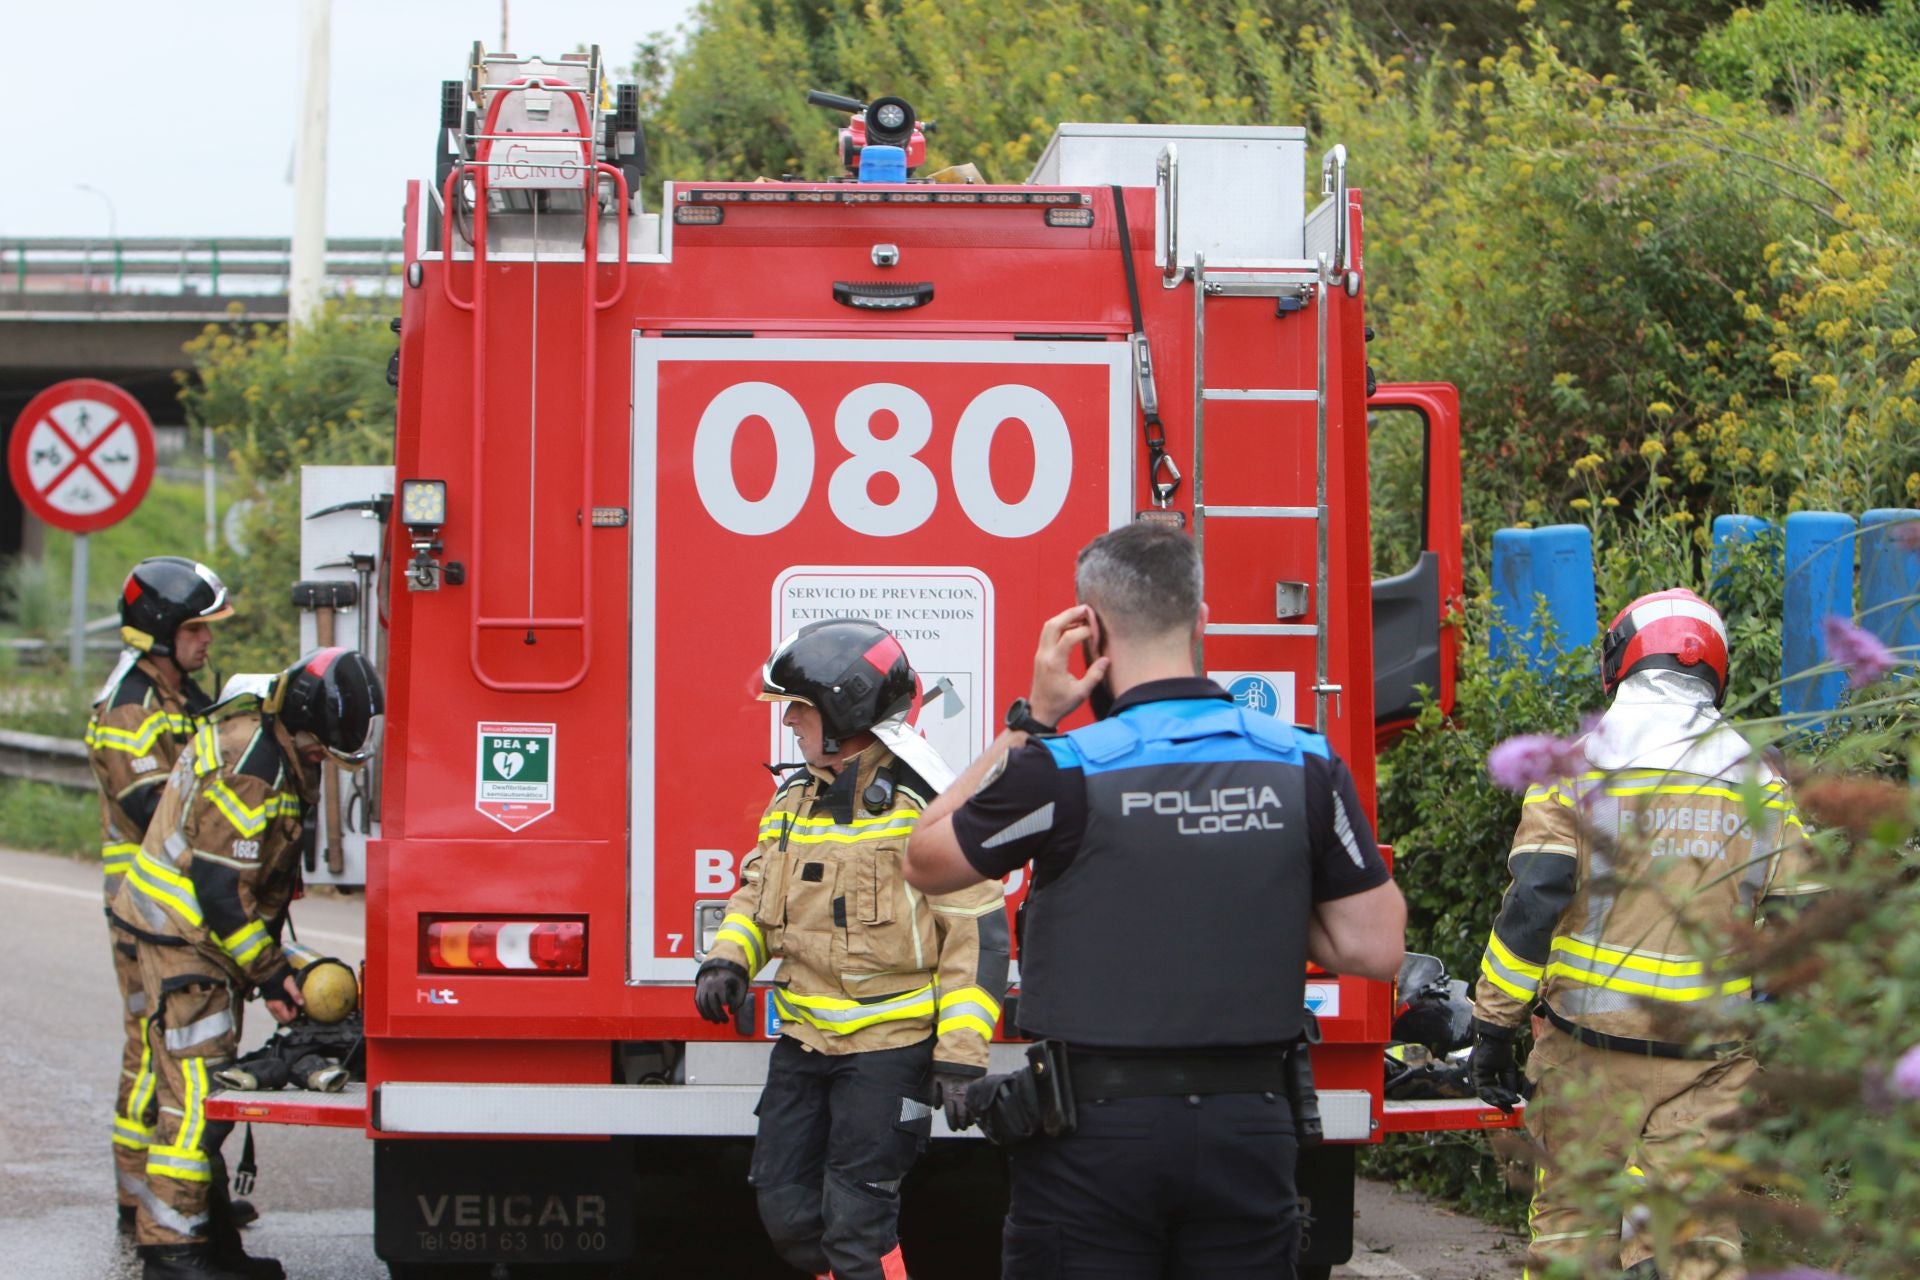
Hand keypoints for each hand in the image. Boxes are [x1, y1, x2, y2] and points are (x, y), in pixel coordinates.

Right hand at [263, 972, 303, 1024]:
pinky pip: (276, 1013)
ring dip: (286, 1014)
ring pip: (279, 1017)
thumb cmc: (281, 979)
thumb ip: (296, 994)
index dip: (294, 1014)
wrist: (271, 974)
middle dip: (290, 1015)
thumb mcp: (291, 984)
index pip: (286, 1018)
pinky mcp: (269, 1004)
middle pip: (282, 1020)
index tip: (296, 1006)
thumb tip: (302, 1003)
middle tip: (294, 1006)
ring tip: (290, 1004)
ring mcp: (269, 1007)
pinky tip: (286, 1004)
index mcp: (277, 1005)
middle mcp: (271, 1008)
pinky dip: (282, 1011)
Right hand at [694, 961, 747, 1024]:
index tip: (732, 1012)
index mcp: (721, 981)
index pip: (724, 998)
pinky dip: (702, 1011)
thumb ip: (740, 997)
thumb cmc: (732, 976)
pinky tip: (708, 1018)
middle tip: (725, 1021)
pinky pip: (698, 1003)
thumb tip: (733, 1012)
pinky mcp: (699, 989)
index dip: (729, 1007)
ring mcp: (703, 987)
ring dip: (710, 1016)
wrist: (720, 965)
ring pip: (704, 1005)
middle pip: (713, 1004)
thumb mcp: (740, 983)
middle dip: (719, 1015)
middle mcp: (710, 984)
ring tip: (717, 1022)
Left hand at [933, 1070, 980, 1129]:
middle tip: (962, 1128)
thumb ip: (934, 1094)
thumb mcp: (935, 1078)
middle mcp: (959, 1095)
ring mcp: (969, 1091)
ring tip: (969, 1123)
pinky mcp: (976, 1086)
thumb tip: (936, 1107)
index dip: (952, 1123)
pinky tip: (977, 1112)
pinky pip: (978, 1101)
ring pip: (971, 1110)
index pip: (950, 1114)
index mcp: (948, 1094)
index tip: (954, 1129)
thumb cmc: (944, 1065)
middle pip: (961, 1116)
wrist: (959, 1052)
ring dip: (970, 1119)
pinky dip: (977, 1109)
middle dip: (961, 1124)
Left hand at [1028, 605, 1110, 726]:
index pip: (1068, 637)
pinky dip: (1059, 625)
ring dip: (1063, 617)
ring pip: (1048, 626)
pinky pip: (1047, 633)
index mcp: (1054, 663)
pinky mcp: (1041, 655)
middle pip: (1053, 624)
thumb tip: (1106, 660)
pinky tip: (1073, 626)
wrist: (1040, 711)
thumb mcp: (1081, 693)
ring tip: (1081, 614)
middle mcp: (1045, 655)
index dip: (1084, 630)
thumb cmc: (1060, 704)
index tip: (1095, 632)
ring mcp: (1040, 653)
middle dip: (1070, 614)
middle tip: (1086, 609)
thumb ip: (1094, 675)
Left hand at [1468, 1021, 1522, 1111]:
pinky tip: (1501, 1097)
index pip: (1493, 1093)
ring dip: (1497, 1099)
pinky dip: (1492, 1093)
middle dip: (1499, 1103)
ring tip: (1508, 1103)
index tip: (1511, 1111)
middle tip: (1509, 1110)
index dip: (1502, 1102)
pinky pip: (1481, 1087)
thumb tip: (1513, 1100)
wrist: (1497, 1041)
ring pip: (1484, 1093)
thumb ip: (1508, 1085)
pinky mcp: (1474, 1072)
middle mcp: (1480, 1078)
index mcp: (1487, 1077)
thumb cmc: (1501, 1053)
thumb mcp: (1508, 1072)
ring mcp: (1476, 1075)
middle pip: (1488, 1095)